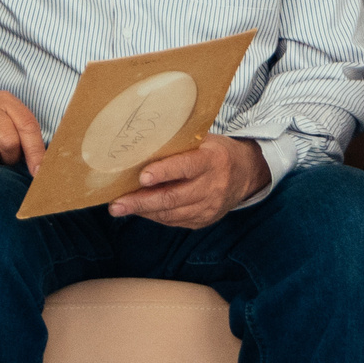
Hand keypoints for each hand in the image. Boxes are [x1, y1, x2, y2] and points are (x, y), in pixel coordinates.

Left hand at [107, 135, 270, 228]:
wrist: (246, 174)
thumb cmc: (216, 152)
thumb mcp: (204, 141)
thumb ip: (179, 145)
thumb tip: (142, 146)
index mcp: (212, 161)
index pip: (186, 167)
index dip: (164, 172)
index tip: (142, 176)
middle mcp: (212, 186)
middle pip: (173, 197)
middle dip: (141, 201)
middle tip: (117, 204)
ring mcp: (209, 207)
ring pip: (171, 213)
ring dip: (143, 211)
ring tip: (119, 208)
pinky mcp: (203, 220)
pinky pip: (174, 221)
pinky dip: (154, 216)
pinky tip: (139, 210)